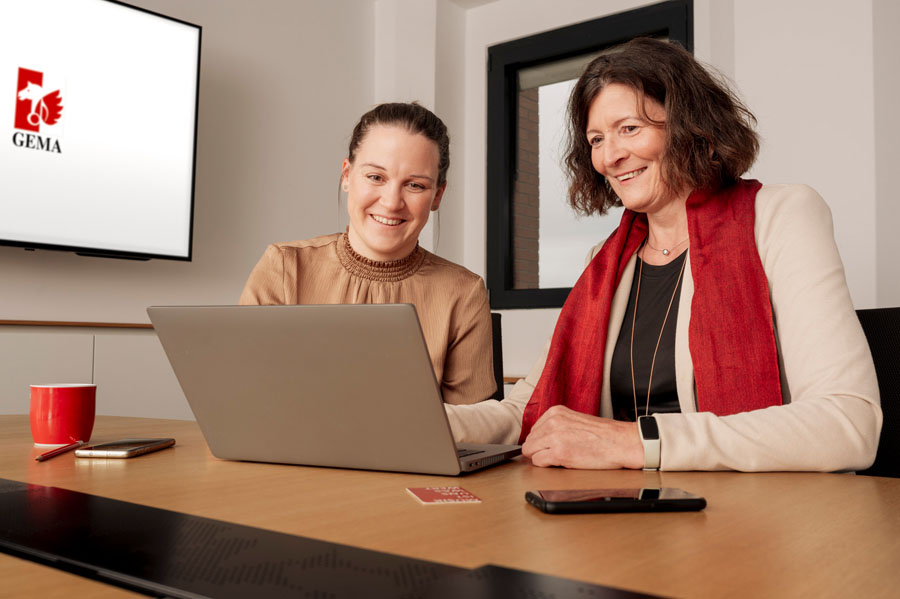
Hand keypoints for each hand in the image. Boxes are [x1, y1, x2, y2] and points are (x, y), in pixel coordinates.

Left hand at [521, 405, 643, 469]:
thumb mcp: (574, 420)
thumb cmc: (603, 435)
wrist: (621, 442)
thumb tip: (540, 438)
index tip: (549, 447)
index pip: (534, 429)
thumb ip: (557, 425)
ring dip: (541, 457)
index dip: (541, 442)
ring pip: (530, 451)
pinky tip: (560, 463)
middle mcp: (553, 421)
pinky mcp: (559, 453)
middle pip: (530, 441)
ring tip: (559, 458)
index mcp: (556, 412)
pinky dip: (546, 465)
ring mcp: (554, 437)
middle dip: (539, 450)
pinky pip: (538, 461)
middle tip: (554, 455)